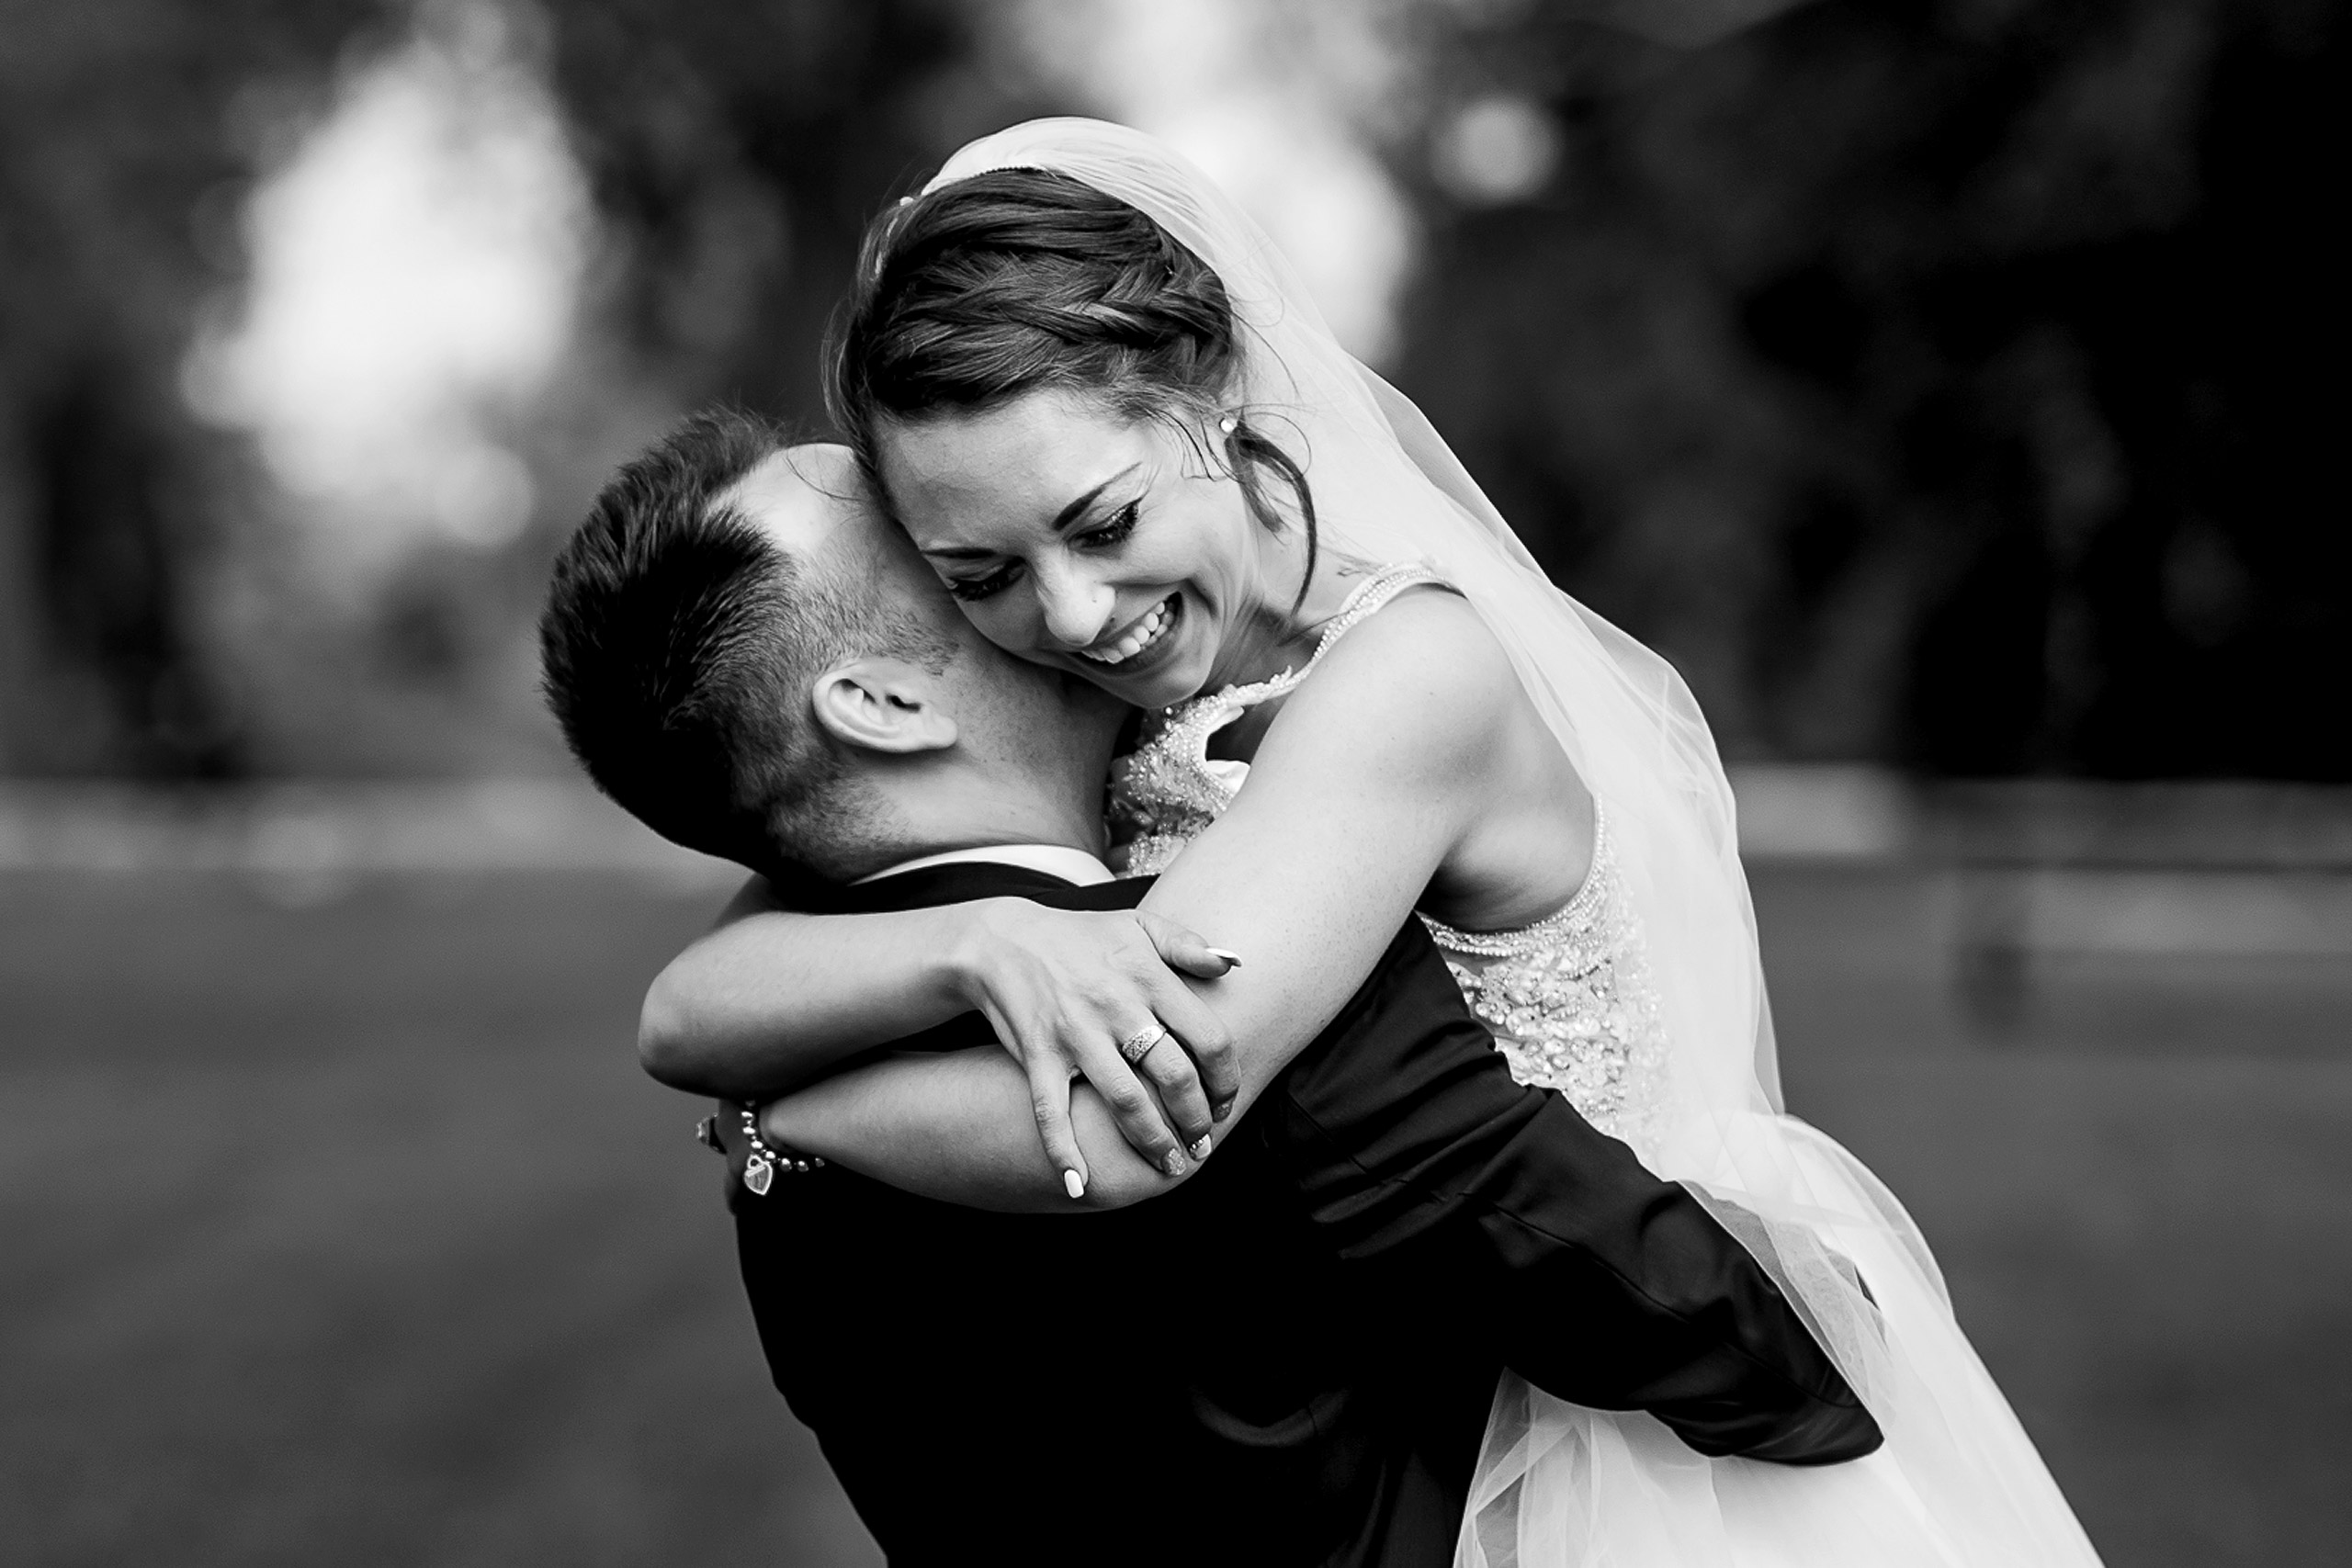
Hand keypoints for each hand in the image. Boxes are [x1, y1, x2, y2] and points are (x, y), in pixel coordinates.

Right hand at [949, 898, 1239, 1195]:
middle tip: (1203, 1143)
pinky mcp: (1038, 1055)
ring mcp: (1076, 1034)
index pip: (1208, 1038)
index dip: (1226, 1078)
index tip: (1226, 1102)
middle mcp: (1116, 1007)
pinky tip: (1081, 1186)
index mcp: (1147, 977)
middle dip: (1196, 1118)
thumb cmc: (1079, 937)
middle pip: (1174, 1075)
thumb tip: (1234, 964)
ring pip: (1126, 1100)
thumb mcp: (1138, 925)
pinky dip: (1064, 1152)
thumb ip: (1188, 944)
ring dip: (1153, 1141)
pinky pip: (1052, 1112)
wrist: (1002, 941)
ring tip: (1170, 1166)